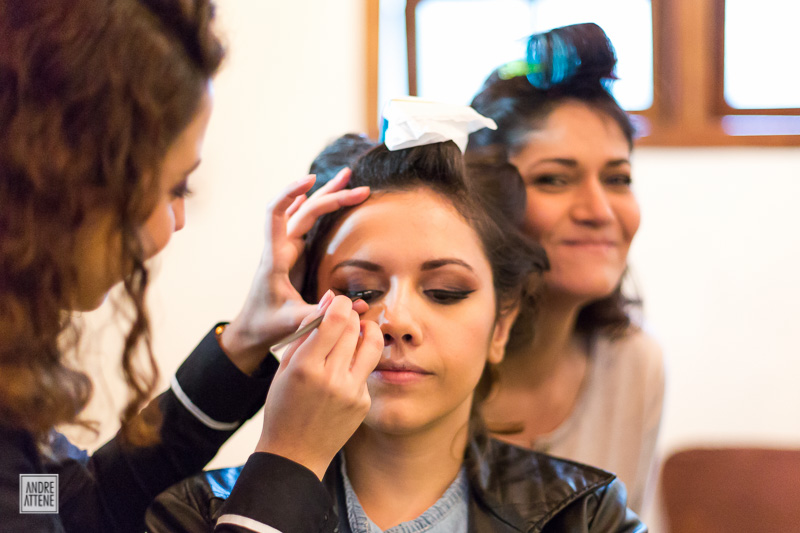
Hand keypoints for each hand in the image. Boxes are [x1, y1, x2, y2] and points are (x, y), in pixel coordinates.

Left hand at [221, 170, 368, 373]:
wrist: (250, 330)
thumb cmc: (267, 326)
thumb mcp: (293, 323)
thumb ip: (321, 315)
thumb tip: (359, 305)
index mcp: (275, 258)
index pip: (276, 215)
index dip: (290, 193)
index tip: (311, 180)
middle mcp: (279, 248)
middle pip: (302, 210)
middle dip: (330, 196)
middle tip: (361, 190)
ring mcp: (286, 249)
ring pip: (304, 213)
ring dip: (325, 195)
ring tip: (347, 178)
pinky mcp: (293, 255)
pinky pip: (303, 222)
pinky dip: (313, 206)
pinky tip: (321, 194)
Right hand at [256, 292, 382, 478]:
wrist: (294, 453)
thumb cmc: (283, 406)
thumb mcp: (285, 367)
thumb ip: (307, 332)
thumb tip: (330, 299)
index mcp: (306, 366)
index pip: (335, 320)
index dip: (341, 304)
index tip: (339, 303)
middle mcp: (331, 377)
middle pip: (355, 327)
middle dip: (352, 315)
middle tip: (346, 316)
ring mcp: (351, 391)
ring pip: (372, 344)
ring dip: (367, 330)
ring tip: (359, 330)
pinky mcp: (362, 402)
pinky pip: (366, 370)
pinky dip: (358, 362)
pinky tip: (345, 370)